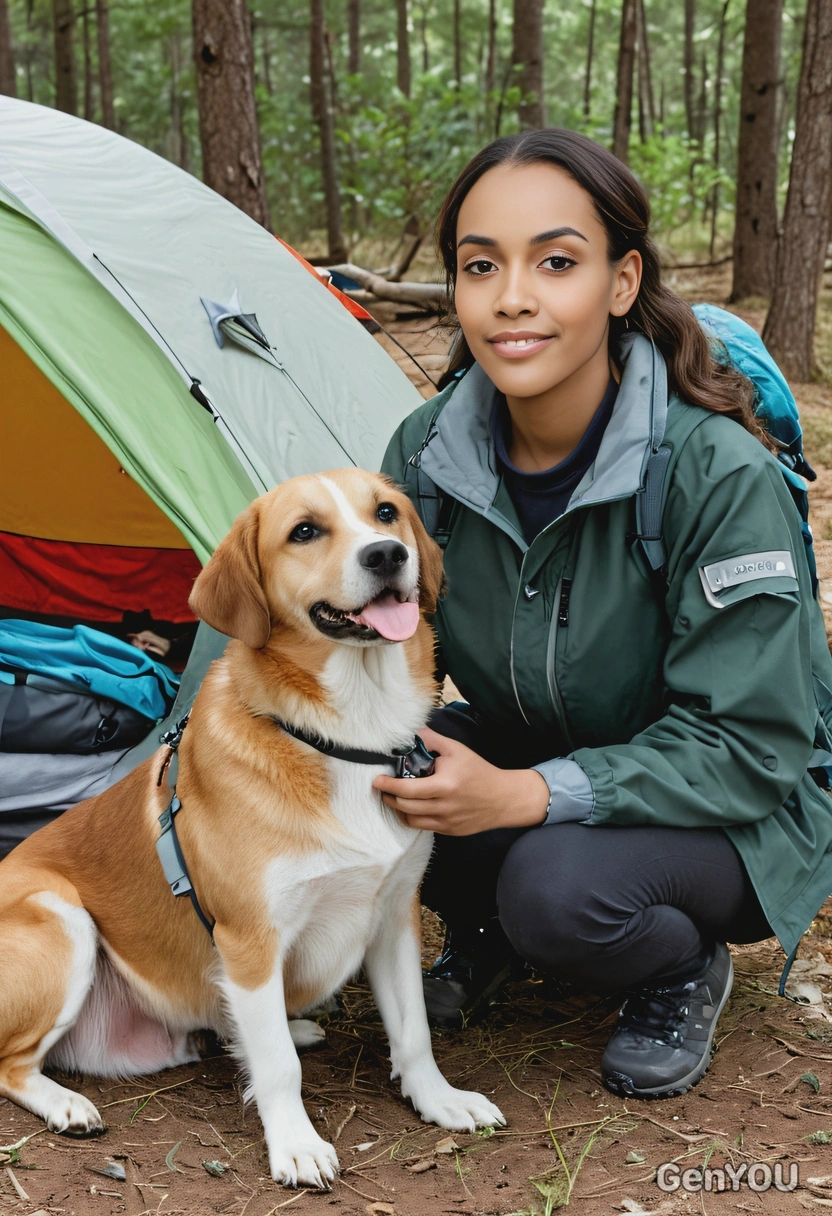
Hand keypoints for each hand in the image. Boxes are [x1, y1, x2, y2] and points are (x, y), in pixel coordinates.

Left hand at [373, 726, 549, 834]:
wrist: (503, 799)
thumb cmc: (479, 771)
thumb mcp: (456, 750)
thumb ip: (432, 740)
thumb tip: (410, 731)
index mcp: (445, 785)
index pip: (408, 789)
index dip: (388, 785)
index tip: (377, 780)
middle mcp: (444, 807)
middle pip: (405, 806)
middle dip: (389, 796)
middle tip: (383, 787)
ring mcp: (446, 822)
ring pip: (410, 820)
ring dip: (398, 809)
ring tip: (394, 797)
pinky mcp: (449, 831)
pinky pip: (422, 827)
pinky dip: (411, 817)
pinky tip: (410, 807)